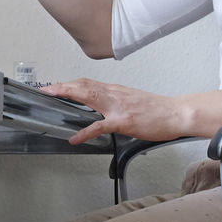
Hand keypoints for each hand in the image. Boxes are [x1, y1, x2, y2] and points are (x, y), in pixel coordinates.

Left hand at [45, 78, 191, 144]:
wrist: (176, 113)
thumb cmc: (158, 110)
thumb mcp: (133, 100)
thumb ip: (117, 101)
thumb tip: (104, 106)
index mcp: (116, 90)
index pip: (88, 82)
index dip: (69, 83)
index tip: (55, 85)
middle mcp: (114, 94)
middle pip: (83, 85)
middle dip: (62, 85)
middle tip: (46, 88)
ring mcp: (118, 107)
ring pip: (88, 96)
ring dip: (68, 94)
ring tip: (52, 97)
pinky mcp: (123, 121)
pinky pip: (99, 126)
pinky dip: (84, 132)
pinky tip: (75, 138)